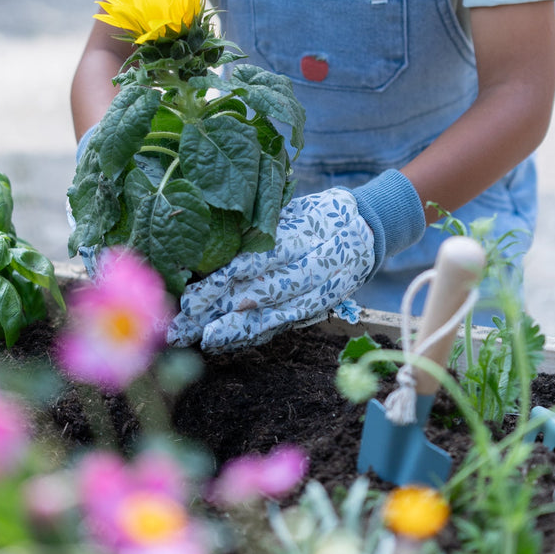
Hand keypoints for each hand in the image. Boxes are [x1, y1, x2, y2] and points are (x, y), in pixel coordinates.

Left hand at [168, 189, 374, 350]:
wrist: (369, 227)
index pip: (255, 262)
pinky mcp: (321, 305)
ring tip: (205, 340)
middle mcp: (313, 265)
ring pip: (275, 313)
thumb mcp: (294, 210)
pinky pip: (286, 322)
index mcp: (303, 235)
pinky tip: (231, 342)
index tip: (190, 298)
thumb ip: (261, 229)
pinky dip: (258, 333)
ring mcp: (320, 289)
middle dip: (219, 310)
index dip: (221, 281)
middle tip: (184, 325)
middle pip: (260, 292)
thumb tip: (213, 246)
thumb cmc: (320, 213)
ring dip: (238, 329)